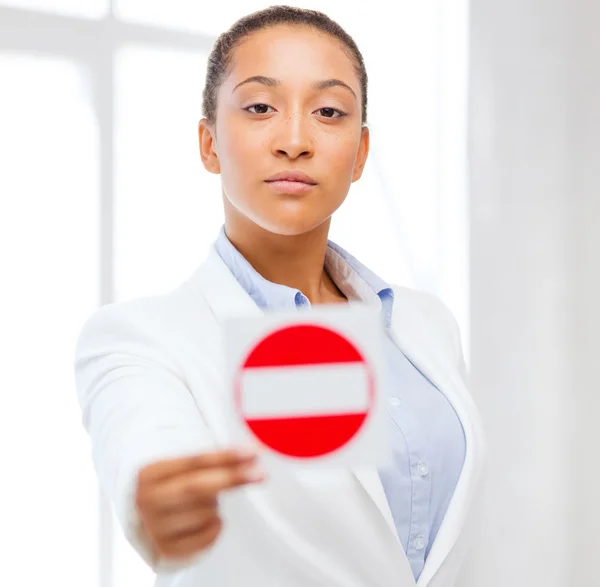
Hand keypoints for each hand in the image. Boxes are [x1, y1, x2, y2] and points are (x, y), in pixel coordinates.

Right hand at [135, 448, 264, 560]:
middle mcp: (146, 501)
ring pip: (204, 512)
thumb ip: (207, 463)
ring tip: (207, 502)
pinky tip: (208, 519)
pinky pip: (207, 536)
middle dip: (231, 478)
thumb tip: (249, 456)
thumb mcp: (179, 471)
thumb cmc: (172, 489)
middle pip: (196, 487)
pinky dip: (216, 525)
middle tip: (259, 474)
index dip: (224, 457)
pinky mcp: (167, 551)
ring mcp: (154, 528)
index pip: (193, 461)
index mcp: (149, 474)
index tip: (251, 453)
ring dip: (217, 505)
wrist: (145, 523)